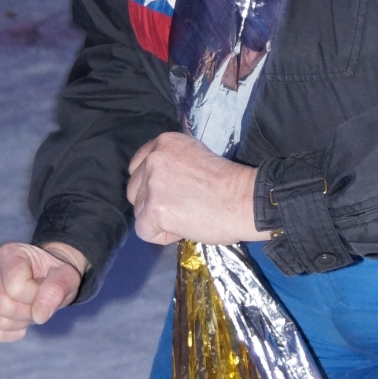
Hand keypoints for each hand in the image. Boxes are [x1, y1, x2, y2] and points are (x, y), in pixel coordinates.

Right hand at [0, 240, 84, 342]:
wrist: (45, 276)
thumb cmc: (54, 274)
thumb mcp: (66, 276)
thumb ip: (56, 290)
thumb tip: (38, 315)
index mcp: (9, 253)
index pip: (16, 288)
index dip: (36, 296)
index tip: (44, 288)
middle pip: (4, 306)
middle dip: (29, 312)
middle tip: (39, 302)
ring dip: (22, 322)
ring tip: (29, 307)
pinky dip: (11, 333)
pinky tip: (21, 321)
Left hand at [126, 132, 269, 246]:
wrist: (243, 200)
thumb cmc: (228, 182)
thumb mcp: (195, 156)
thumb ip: (172, 164)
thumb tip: (159, 185)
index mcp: (164, 142)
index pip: (138, 165)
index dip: (150, 184)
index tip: (170, 192)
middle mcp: (153, 159)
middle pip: (134, 189)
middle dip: (152, 202)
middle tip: (181, 208)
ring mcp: (151, 184)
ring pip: (139, 211)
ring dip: (158, 220)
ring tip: (186, 218)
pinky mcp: (153, 209)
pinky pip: (145, 231)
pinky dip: (162, 236)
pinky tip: (183, 229)